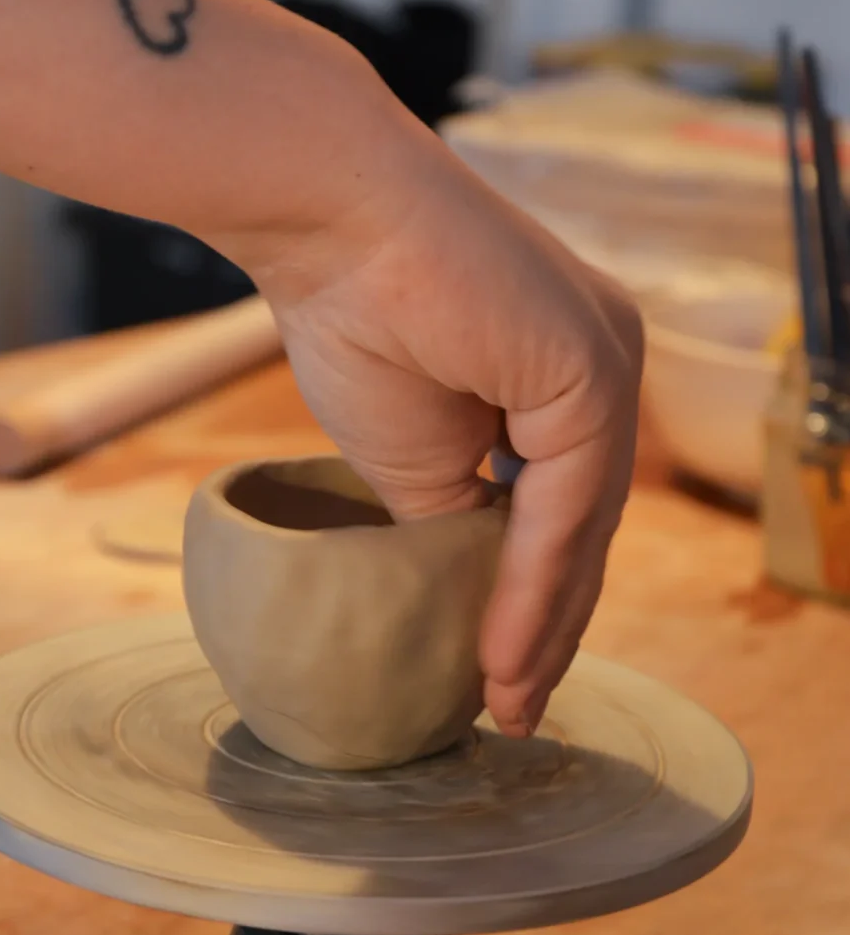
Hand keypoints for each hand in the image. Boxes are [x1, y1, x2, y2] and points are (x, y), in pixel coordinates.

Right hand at [258, 127, 643, 736]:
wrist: (330, 223)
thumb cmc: (354, 320)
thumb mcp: (412, 459)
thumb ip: (454, 520)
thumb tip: (471, 586)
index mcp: (558, 382)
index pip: (559, 512)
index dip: (527, 601)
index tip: (492, 676)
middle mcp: (599, 370)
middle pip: (582, 529)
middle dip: (543, 629)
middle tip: (509, 710)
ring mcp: (605, 366)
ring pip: (583, 529)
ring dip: (540, 626)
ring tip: (504, 704)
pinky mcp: (592, 371)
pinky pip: (566, 508)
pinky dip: (531, 588)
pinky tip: (499, 656)